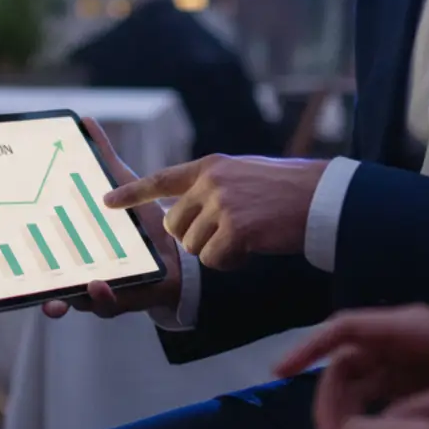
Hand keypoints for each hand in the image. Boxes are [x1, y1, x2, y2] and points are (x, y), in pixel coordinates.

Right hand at [42, 118, 182, 319]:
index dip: (22, 255)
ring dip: (69, 297)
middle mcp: (84, 270)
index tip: (4, 249)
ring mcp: (103, 288)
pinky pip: (109, 305)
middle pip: (53, 283)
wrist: (182, 246)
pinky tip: (99, 285)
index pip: (44, 252)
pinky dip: (102, 299)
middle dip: (40, 288)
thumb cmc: (143, 217)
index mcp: (77, 245)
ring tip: (64, 292)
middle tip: (24, 284)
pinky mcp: (126, 298)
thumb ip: (104, 156)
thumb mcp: (123, 183)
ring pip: (77, 300)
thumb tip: (86, 121)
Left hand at [104, 153, 328, 269]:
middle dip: (196, 238)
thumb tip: (189, 203)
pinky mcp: (235, 229)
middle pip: (175, 225)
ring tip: (249, 237)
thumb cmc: (289, 188)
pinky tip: (254, 248)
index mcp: (210, 167)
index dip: (131, 192)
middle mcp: (210, 182)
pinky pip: (214, 260)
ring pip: (193, 247)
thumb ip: (214, 185)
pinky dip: (232, 262)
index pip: (160, 179)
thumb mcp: (244, 174)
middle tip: (231, 234)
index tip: (106, 201)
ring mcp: (222, 205)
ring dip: (217, 251)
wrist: (322, 198)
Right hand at [274, 305, 428, 428]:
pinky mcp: (420, 379)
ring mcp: (411, 358)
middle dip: (329, 398)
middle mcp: (405, 337)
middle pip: (346, 361)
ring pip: (359, 381)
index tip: (280, 373)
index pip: (347, 329)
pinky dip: (367, 416)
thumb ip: (428, 408)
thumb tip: (382, 427)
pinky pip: (380, 395)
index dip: (309, 346)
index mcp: (414, 326)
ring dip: (346, 411)